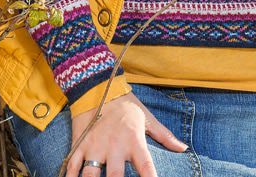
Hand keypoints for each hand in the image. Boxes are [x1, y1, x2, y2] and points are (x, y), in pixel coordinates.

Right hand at [65, 92, 186, 176]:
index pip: (145, 166)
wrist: (98, 86)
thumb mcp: (147, 117)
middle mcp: (114, 145)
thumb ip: (164, 135)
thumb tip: (183, 148)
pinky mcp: (79, 145)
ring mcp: (94, 146)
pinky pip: (72, 166)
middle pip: (115, 176)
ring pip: (90, 174)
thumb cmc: (126, 106)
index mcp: (133, 140)